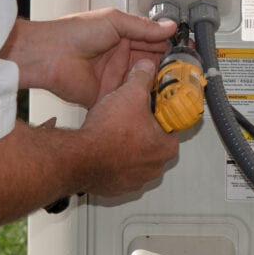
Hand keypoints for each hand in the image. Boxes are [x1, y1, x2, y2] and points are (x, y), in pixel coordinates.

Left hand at [1, 8, 176, 107]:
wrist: (50, 55)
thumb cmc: (74, 32)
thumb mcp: (115, 21)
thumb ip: (143, 27)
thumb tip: (168, 26)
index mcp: (122, 37)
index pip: (152, 41)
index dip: (169, 45)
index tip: (186, 48)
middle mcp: (120, 57)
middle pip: (151, 63)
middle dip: (168, 65)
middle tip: (187, 69)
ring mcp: (115, 77)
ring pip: (143, 82)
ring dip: (158, 83)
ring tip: (178, 84)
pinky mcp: (108, 96)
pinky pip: (128, 99)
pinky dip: (142, 100)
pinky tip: (157, 100)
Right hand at [77, 59, 179, 195]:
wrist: (80, 158)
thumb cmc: (108, 133)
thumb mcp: (130, 93)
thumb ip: (142, 78)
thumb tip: (147, 68)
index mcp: (166, 147)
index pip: (173, 125)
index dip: (161, 110)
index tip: (151, 104)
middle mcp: (154, 167)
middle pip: (155, 140)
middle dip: (143, 126)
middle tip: (131, 113)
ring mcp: (135, 180)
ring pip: (137, 156)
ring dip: (128, 144)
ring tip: (115, 128)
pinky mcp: (116, 186)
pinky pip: (120, 168)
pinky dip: (114, 158)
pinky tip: (104, 144)